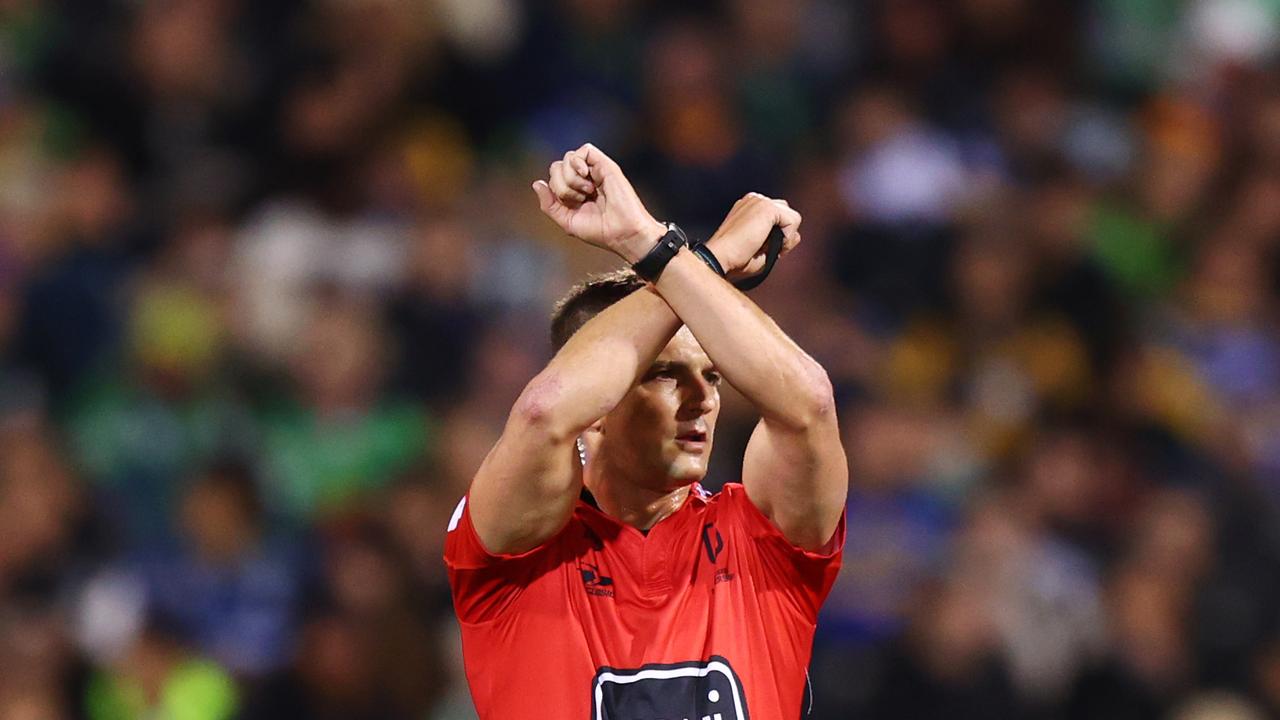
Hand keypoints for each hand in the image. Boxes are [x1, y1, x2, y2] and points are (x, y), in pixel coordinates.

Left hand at [532, 144, 666, 262]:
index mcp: (574, 191)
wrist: (622, 232)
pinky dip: (579, 162)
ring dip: (571, 177)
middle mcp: (584, 179)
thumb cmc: (599, 230)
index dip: (556, 190)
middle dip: (562, 185)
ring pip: (568, 158)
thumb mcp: (566, 221)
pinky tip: (586, 177)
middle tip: (579, 199)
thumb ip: (549, 204)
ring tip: (587, 191)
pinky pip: (584, 150)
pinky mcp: (605, 165)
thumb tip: (537, 183)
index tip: (572, 205)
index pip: (553, 178)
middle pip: (557, 166)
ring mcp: (594, 171)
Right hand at [704, 193, 801, 279]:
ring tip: (765, 247)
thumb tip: (796, 236)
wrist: (720, 257)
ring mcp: (761, 201)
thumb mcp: (759, 246)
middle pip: (787, 214)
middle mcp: (755, 199)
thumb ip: (777, 238)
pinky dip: (786, 238)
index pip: (778, 216)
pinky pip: (794, 221)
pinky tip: (768, 244)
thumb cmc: (735, 258)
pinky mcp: (767, 207)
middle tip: (765, 249)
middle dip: (783, 234)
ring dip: (785, 237)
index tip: (760, 248)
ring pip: (793, 218)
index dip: (776, 236)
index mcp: (750, 206)